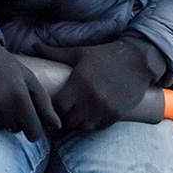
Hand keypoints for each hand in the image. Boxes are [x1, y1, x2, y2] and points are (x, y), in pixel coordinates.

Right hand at [0, 35, 60, 141]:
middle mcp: (0, 105)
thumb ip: (45, 105)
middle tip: (11, 100)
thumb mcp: (30, 80)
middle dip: (17, 120)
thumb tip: (58, 127)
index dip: (34, 129)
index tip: (32, 123)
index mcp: (19, 98)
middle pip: (15, 130)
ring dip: (1, 118)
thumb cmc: (7, 65)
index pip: (33, 132)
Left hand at [36, 37, 166, 131]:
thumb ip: (55, 53)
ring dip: (79, 122)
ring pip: (83, 127)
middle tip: (67, 111)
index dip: (55, 108)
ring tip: (79, 113)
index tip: (56, 104)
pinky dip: (94, 123)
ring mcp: (104, 108)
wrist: (138, 61)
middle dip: (66, 116)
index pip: (58, 107)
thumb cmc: (105, 55)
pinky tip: (93, 114)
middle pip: (69, 120)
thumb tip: (34, 45)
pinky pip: (98, 127)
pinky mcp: (116, 115)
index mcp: (79, 83)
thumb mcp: (79, 52)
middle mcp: (91, 98)